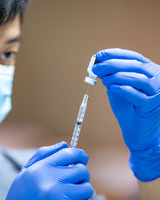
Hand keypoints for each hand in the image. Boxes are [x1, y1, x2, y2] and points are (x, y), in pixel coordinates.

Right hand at [6, 142, 93, 199]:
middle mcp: (51, 181)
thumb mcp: (27, 170)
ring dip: (82, 190)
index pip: (69, 154)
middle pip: (82, 170)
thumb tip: (65, 144)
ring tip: (70, 192)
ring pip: (87, 188)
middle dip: (81, 175)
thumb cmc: (22, 191)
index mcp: (42, 168)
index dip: (80, 154)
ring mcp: (59, 196)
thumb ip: (44, 154)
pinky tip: (67, 199)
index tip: (83, 158)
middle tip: (73, 179)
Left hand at [93, 48, 159, 181]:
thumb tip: (99, 65)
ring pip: (137, 78)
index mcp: (150, 71)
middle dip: (112, 64)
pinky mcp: (152, 107)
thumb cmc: (128, 109)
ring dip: (116, 77)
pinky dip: (122, 89)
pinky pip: (137, 95)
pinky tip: (111, 89)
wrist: (137, 132)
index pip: (134, 57)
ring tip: (104, 80)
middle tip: (96, 68)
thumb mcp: (118, 88)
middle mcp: (157, 79)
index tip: (99, 55)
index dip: (115, 54)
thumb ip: (111, 77)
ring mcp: (157, 93)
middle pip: (135, 66)